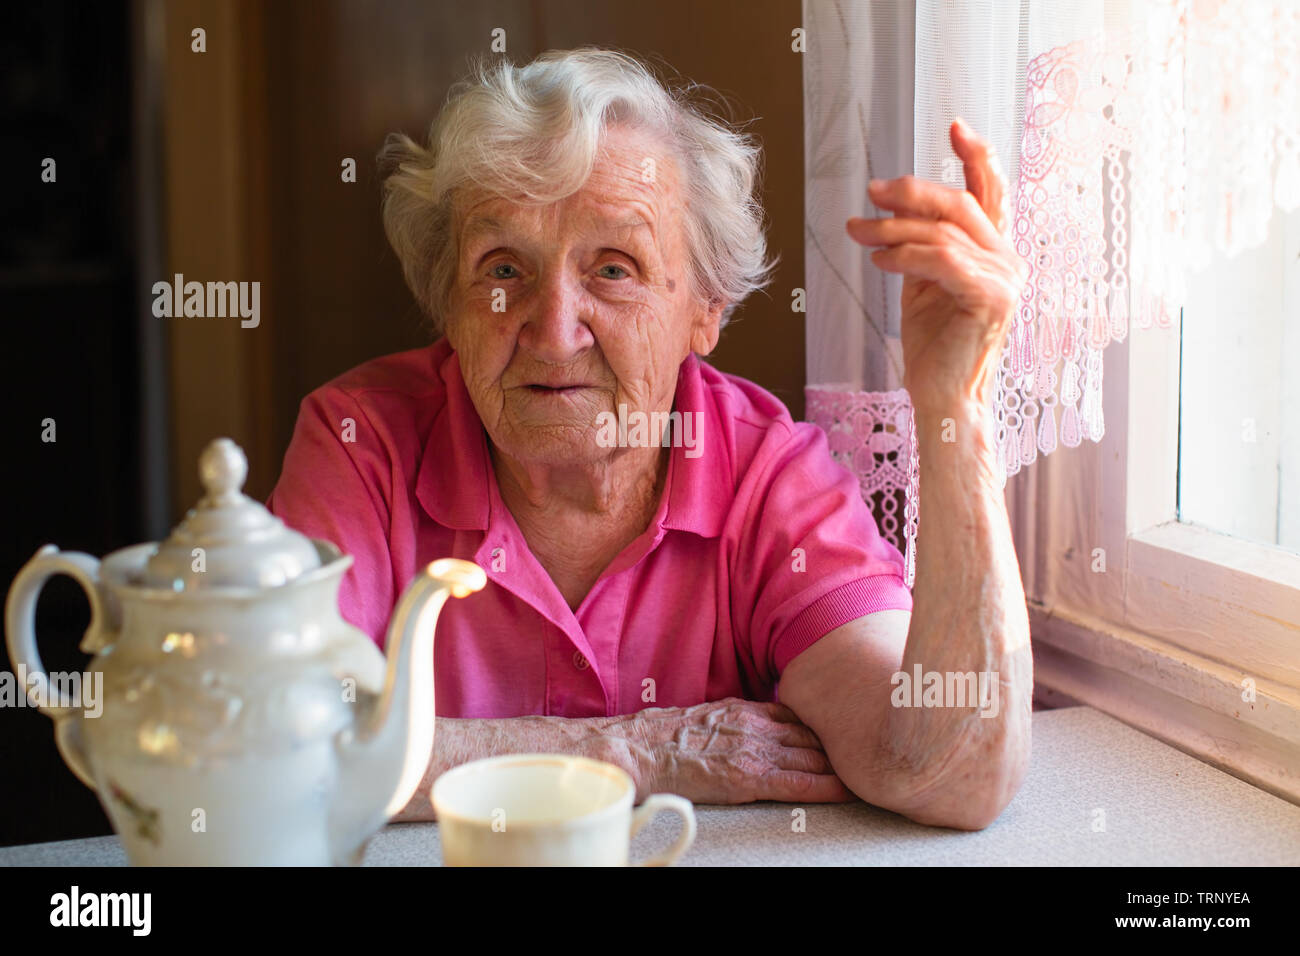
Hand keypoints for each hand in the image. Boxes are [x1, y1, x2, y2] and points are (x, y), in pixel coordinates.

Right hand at [605, 697, 854, 803]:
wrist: (635, 749)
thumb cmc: (658, 738)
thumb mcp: (702, 717)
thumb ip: (729, 721)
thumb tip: (740, 730)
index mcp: (743, 709)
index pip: (796, 716)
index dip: (822, 728)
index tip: (844, 733)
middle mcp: (754, 725)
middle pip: (810, 736)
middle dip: (839, 747)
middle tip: (868, 753)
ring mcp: (752, 750)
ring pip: (810, 758)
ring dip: (840, 767)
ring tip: (868, 774)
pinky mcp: (747, 777)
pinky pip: (797, 784)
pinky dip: (825, 787)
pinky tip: (846, 792)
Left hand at [845, 117, 1028, 416]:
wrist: (942, 397)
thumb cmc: (934, 347)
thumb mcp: (925, 286)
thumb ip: (924, 249)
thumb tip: (895, 215)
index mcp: (996, 253)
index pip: (991, 194)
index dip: (976, 156)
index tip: (955, 125)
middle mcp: (1009, 262)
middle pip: (960, 204)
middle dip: (912, 191)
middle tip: (871, 191)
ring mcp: (1006, 280)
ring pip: (943, 232)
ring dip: (893, 227)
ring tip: (859, 231)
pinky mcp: (990, 298)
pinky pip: (941, 260)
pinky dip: (905, 254)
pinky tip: (878, 258)